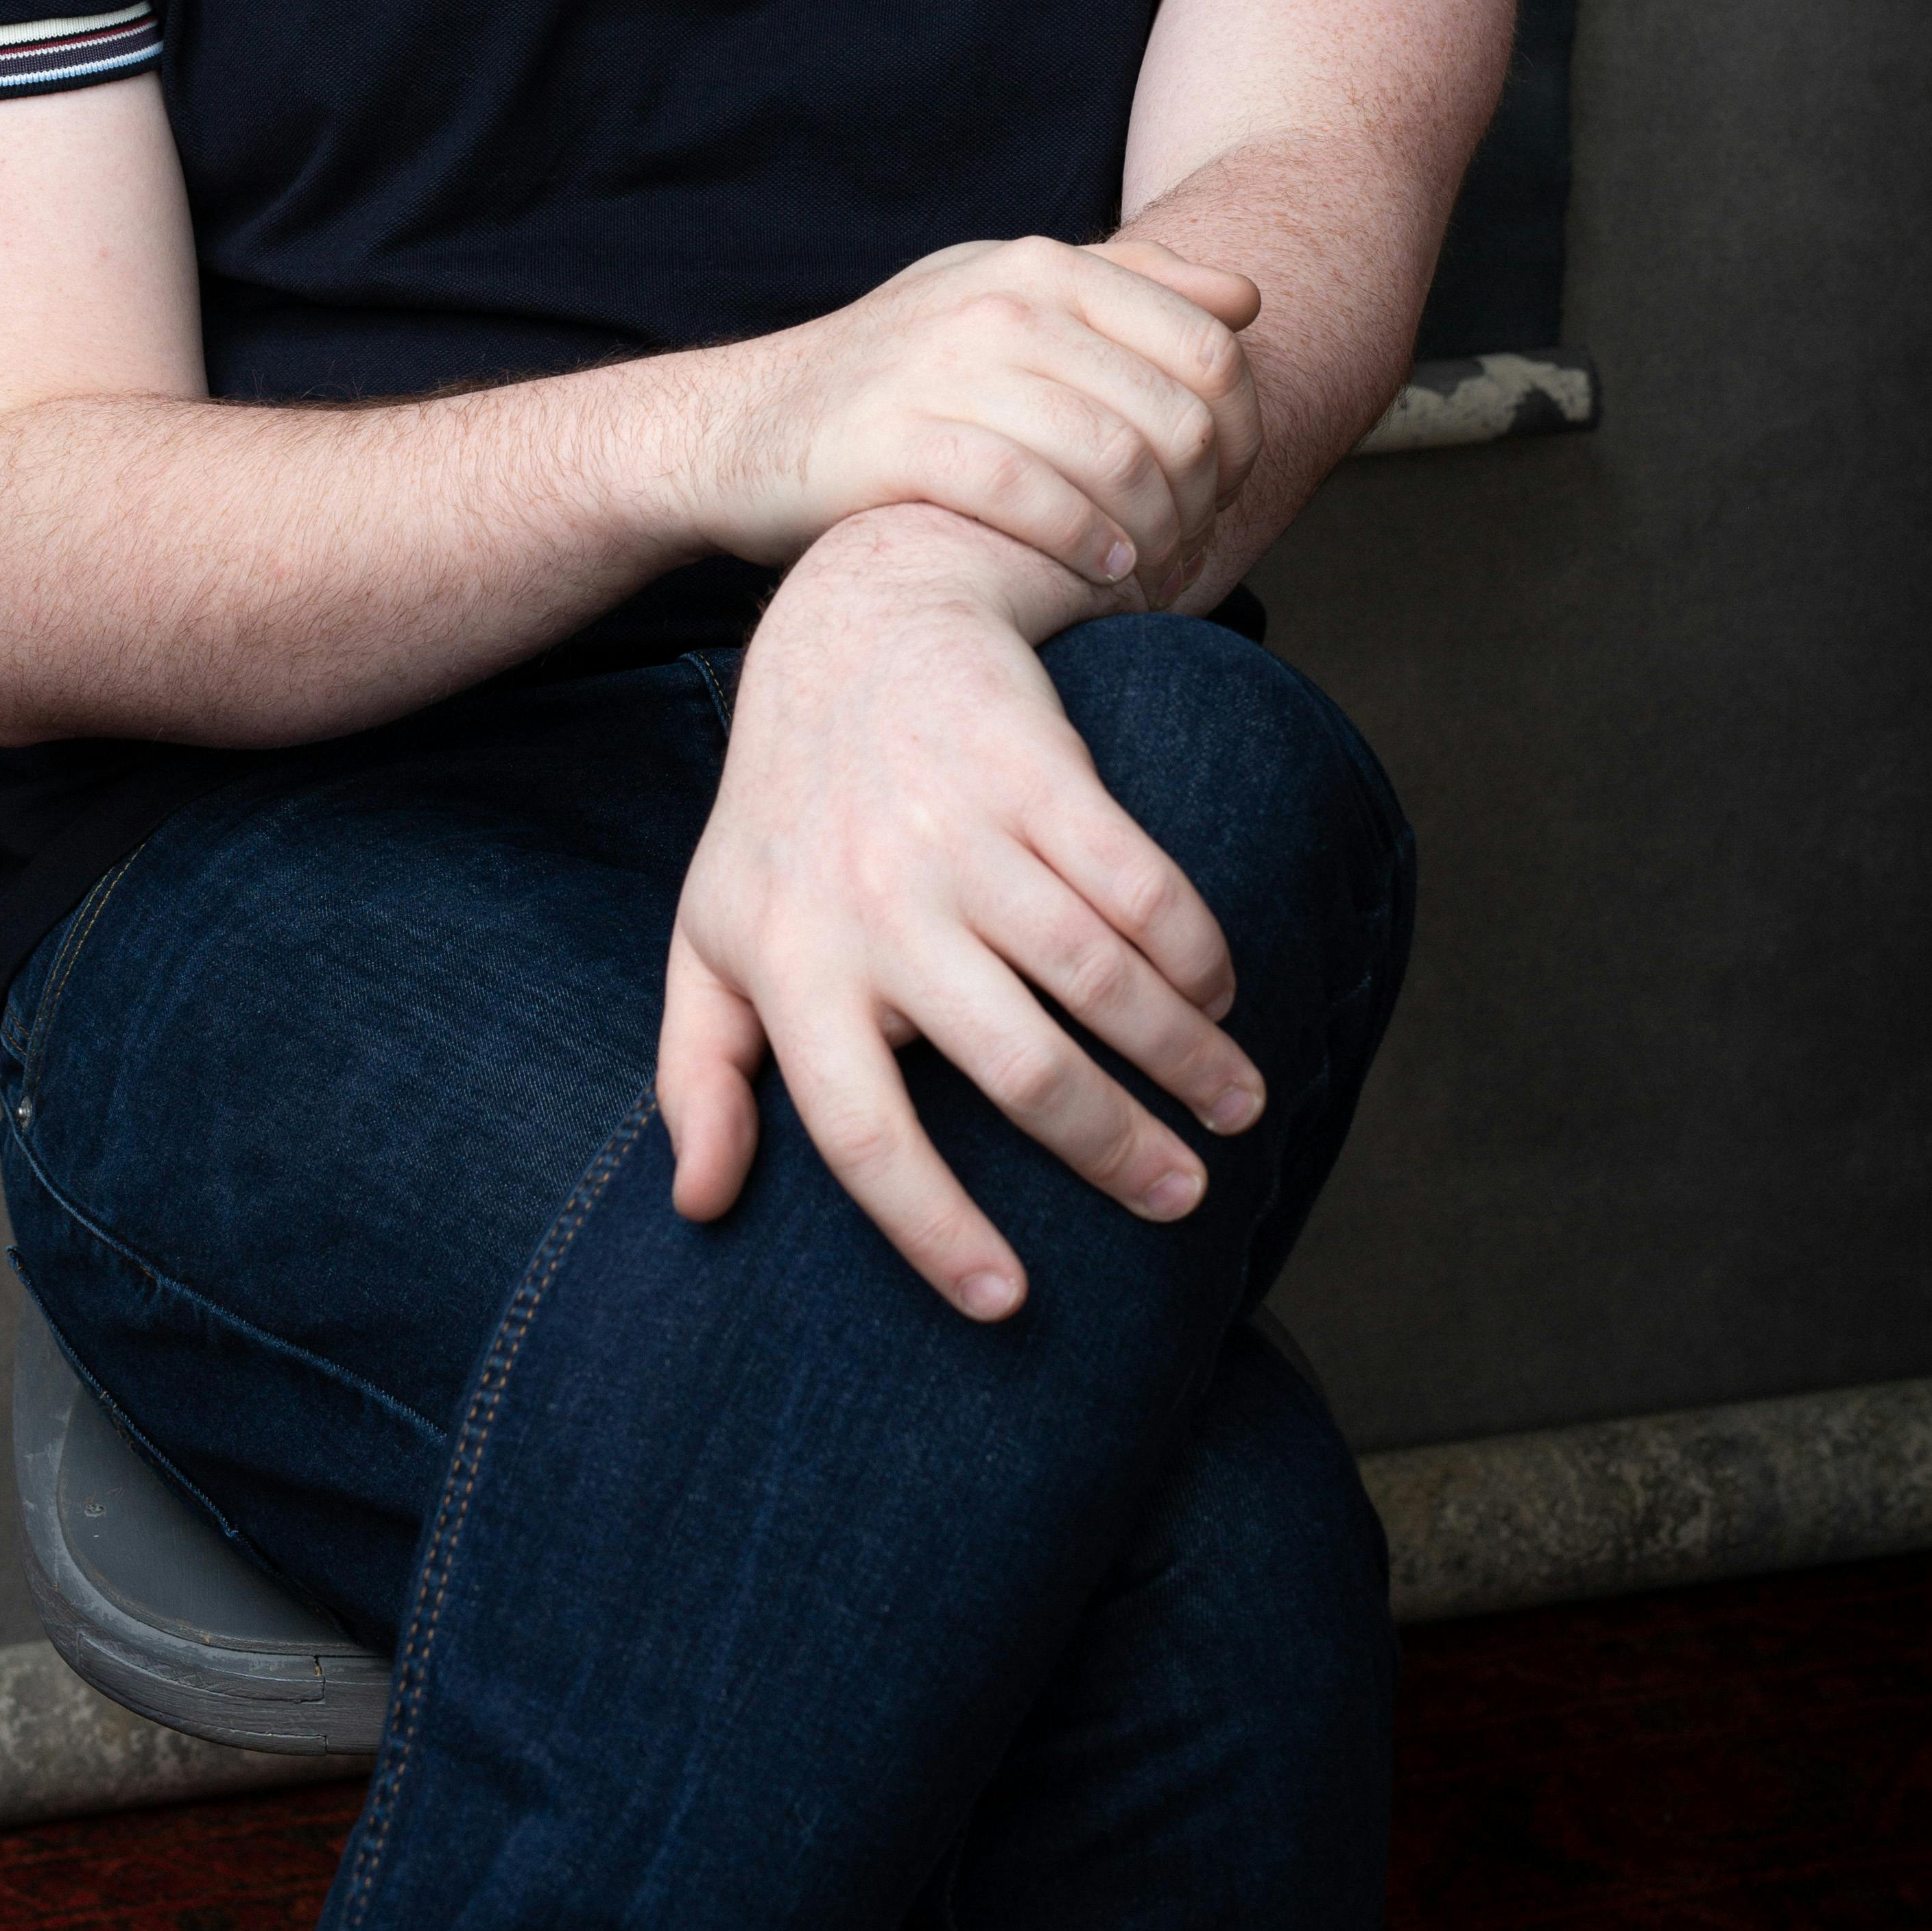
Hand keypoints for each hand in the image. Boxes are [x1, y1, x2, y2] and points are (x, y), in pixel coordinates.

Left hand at [658, 509, 1264, 1314]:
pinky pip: (1140, 881)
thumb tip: (697, 1207)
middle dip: (1116, 1152)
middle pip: (1016, 1065)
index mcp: (791, 966)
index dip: (932, 1228)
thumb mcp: (713, 937)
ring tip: (1234, 1108)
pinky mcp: (1039, 766)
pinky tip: (1220, 992)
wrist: (856, 628)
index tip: (1007, 1302)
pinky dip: (1195, 949)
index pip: (860, 1132)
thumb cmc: (787, 818)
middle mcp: (875, 904)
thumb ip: (698, 1076)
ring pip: (1097, 977)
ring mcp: (960, 830)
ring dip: (1185, 1058)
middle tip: (1181, 1202)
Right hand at [691, 232, 1262, 599]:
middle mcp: (1000, 304)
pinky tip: (1101, 577)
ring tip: (1151, 572)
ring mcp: (947, 370)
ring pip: (1116, 459)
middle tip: (1191, 547)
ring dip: (1156, 536)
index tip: (1224, 490)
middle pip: (1176, 414)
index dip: (1242, 433)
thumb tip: (1243, 299)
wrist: (740, 426)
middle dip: (1205, 499)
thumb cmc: (898, 378)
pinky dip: (1087, 549)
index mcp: (1040, 265)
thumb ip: (1123, 290)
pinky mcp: (901, 443)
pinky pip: (1033, 499)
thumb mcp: (1000, 299)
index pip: (1207, 349)